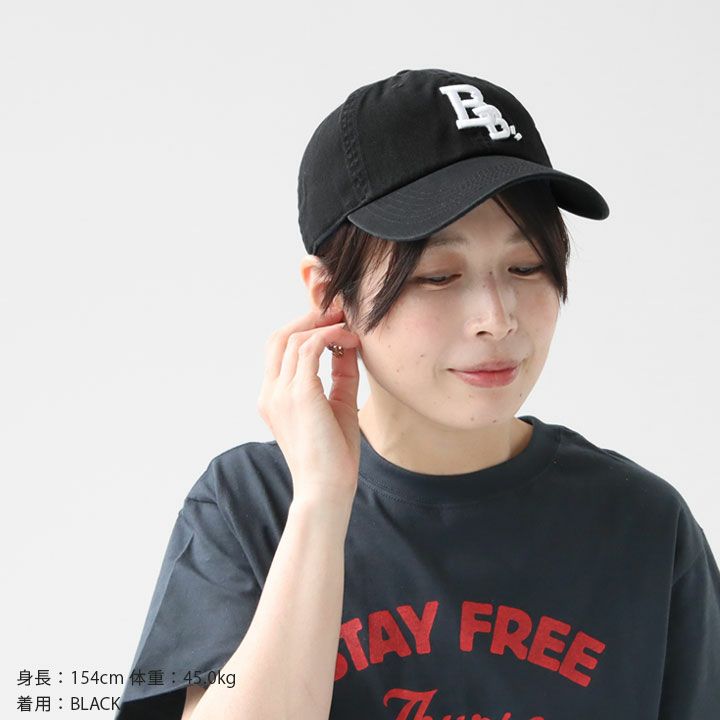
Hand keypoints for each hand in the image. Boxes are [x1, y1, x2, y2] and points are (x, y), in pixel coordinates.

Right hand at [257, 306, 361, 505]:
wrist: (327, 490)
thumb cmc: (333, 456)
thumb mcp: (339, 406)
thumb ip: (341, 375)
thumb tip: (349, 346)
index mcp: (274, 397)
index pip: (279, 349)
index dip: (304, 328)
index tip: (333, 321)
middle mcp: (271, 392)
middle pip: (279, 337)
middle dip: (309, 318)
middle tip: (339, 311)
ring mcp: (280, 393)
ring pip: (292, 338)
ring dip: (322, 324)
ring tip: (348, 322)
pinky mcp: (298, 395)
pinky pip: (308, 349)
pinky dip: (329, 337)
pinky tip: (349, 340)